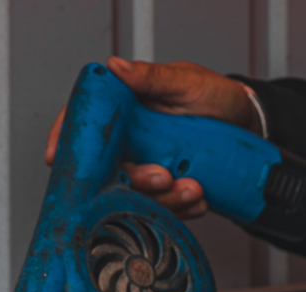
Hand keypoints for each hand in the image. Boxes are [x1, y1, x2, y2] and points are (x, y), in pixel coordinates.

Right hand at [42, 56, 257, 220]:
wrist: (248, 125)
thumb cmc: (215, 96)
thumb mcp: (185, 80)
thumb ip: (151, 77)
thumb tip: (116, 67)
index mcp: (125, 111)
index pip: (84, 124)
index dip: (65, 141)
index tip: (58, 159)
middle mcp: (131, 141)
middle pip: (109, 170)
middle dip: (135, 181)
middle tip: (164, 176)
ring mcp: (147, 166)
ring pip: (137, 195)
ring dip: (164, 200)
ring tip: (194, 188)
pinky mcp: (165, 190)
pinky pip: (163, 209)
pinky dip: (181, 210)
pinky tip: (199, 200)